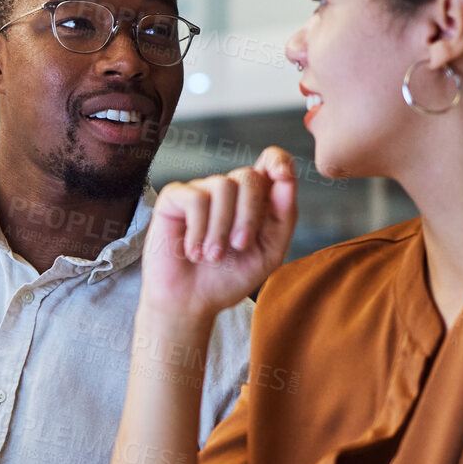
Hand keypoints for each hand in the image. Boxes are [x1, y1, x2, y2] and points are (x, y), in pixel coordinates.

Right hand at [140, 146, 297, 322]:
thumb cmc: (228, 277)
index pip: (271, 162)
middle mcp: (229, 190)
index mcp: (255, 200)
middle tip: (240, 246)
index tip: (283, 176)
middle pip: (249, 176)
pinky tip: (193, 251)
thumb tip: (287, 180)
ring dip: (221, 228)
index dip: (278, 161)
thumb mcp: (268, 253)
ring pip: (223, 185)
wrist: (190, 302)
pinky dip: (198, 230)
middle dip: (249, 215)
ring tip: (212, 256)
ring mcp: (201, 191)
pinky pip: (196, 199)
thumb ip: (283, 218)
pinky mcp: (174, 197)